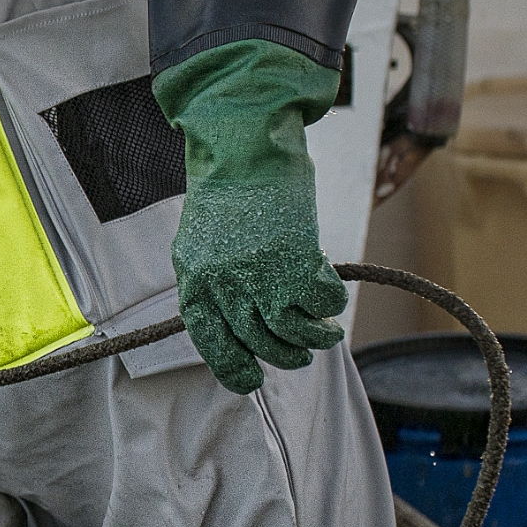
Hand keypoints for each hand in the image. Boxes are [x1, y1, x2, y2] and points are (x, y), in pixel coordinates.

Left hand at [155, 40, 350, 393]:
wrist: (245, 145)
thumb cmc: (226, 192)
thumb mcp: (200, 243)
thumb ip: (213, 284)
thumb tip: (237, 326)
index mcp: (195, 282)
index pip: (212, 345)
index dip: (234, 370)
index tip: (253, 380)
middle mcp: (223, 284)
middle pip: (259, 344)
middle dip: (285, 355)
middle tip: (303, 350)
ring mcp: (259, 274)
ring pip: (292, 333)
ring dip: (315, 339)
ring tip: (326, 332)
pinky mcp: (296, 259)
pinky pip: (322, 303)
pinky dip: (332, 306)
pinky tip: (332, 298)